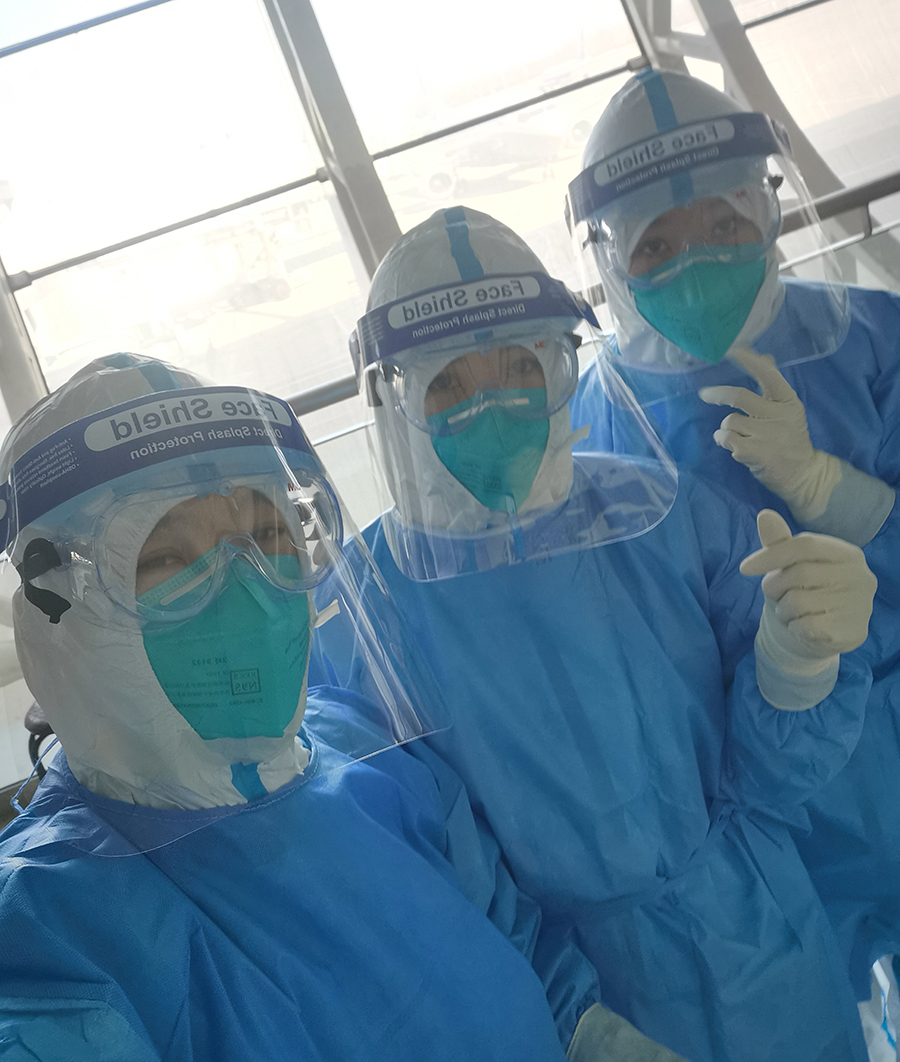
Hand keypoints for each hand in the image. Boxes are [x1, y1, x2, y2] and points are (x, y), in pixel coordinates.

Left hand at [699, 347, 840, 521]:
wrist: (802, 474)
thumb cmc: (790, 439)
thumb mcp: (787, 409)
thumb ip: (773, 385)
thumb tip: (763, 356)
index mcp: (788, 401)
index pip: (768, 374)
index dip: (748, 360)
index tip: (731, 349)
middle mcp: (779, 415)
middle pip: (739, 396)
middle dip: (717, 394)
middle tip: (704, 394)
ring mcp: (767, 435)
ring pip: (729, 421)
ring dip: (725, 428)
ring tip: (736, 436)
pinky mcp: (755, 453)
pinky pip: (726, 438)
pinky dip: (723, 440)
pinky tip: (734, 446)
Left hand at [740, 510, 874, 660]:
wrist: (822, 637)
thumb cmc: (804, 592)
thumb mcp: (790, 566)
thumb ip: (779, 543)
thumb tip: (765, 515)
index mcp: (848, 553)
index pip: (805, 545)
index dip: (771, 555)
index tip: (744, 568)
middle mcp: (860, 576)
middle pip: (799, 573)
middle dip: (774, 586)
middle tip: (774, 594)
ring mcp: (860, 606)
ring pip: (798, 602)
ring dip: (783, 609)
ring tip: (791, 611)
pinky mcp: (852, 632)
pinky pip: (805, 626)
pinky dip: (793, 627)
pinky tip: (801, 627)